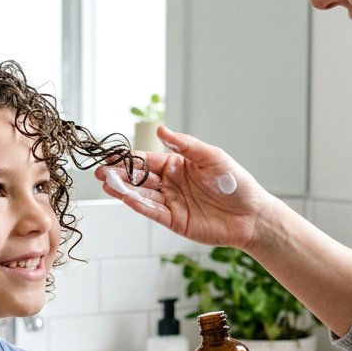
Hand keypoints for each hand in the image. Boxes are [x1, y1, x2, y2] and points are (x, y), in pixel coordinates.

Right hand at [94, 123, 272, 250]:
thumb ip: (185, 145)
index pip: (147, 159)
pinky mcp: (174, 221)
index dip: (128, 158)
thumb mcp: (212, 157)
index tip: (110, 156)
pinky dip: (139, 205)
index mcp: (177, 164)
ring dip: (123, 190)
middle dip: (119, 175)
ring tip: (105, 184)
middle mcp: (170, 183)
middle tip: (99, 172)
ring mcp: (171, 202)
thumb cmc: (235, 183)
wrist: (252, 215)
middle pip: (139, 178)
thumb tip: (160, 129)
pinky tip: (125, 198)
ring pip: (142, 195)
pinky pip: (153, 211)